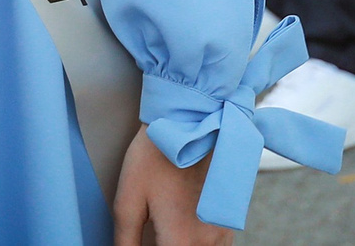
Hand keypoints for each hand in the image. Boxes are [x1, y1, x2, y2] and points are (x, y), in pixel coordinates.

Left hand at [113, 127, 229, 245]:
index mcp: (180, 240)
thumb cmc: (156, 156)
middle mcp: (207, 242)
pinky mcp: (228, 221)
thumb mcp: (128, 198)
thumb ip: (126, 240)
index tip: (143, 243)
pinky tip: (181, 233)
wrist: (190, 121)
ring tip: (164, 234)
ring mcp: (222, 232)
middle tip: (152, 236)